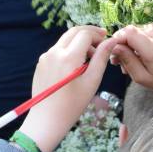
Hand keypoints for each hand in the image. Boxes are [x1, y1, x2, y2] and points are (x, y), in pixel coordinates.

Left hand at [22, 26, 118, 151]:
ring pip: (65, 40)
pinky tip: (76, 66)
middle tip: (101, 42)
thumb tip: (111, 41)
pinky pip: (57, 50)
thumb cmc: (72, 105)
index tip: (107, 41)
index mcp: (68, 56)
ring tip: (90, 58)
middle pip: (73, 32)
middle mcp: (54, 52)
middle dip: (89, 34)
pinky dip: (69, 51)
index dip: (98, 35)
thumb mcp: (92, 81)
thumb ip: (102, 58)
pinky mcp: (41, 63)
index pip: (85, 34)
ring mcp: (45, 57)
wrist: (47, 120)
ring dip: (79, 43)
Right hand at [110, 23, 152, 100]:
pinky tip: (137, 54)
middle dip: (121, 44)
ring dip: (128, 44)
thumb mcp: (141, 77)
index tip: (113, 54)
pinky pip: (142, 30)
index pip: (127, 33)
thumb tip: (114, 47)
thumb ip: (127, 60)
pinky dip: (136, 41)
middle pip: (129, 30)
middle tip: (118, 61)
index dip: (116, 40)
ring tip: (129, 61)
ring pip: (134, 30)